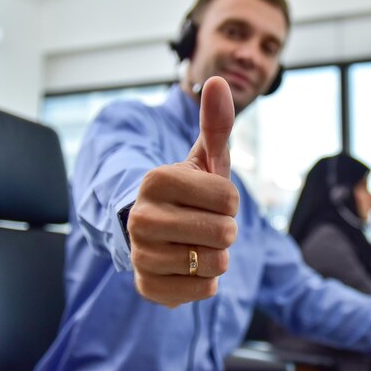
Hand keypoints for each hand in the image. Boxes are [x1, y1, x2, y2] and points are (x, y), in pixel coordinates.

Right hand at [128, 76, 239, 306]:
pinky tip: (189, 265)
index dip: (229, 202)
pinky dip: (206, 280)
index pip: (229, 199)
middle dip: (225, 230)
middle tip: (205, 223)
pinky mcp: (148, 287)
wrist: (156, 230)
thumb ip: (215, 123)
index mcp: (157, 180)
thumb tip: (218, 80)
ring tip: (195, 243)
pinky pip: (203, 290)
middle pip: (225, 233)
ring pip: (216, 264)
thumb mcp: (205, 158)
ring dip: (217, 255)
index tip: (209, 200)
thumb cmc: (189, 191)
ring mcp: (141, 255)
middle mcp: (141, 217)